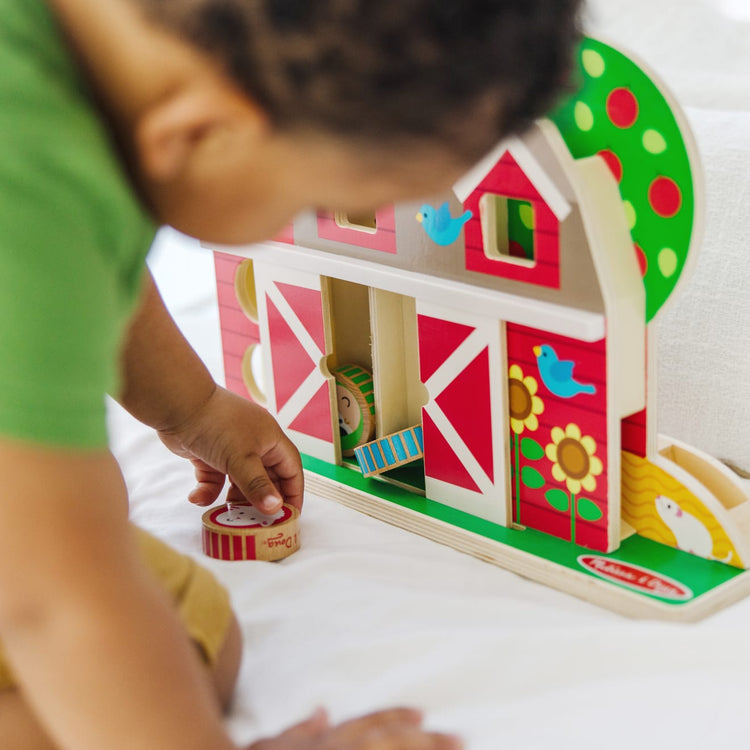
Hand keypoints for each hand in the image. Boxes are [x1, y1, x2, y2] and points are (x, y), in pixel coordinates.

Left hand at [158, 386, 303, 513]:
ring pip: (240, 482)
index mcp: (271, 440)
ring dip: (234, 499)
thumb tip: (275, 508)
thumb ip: (258, 486)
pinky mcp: (209, 454)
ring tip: (229, 516)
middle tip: (258, 522)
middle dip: (261, 500)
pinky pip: (214, 479)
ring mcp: (231, 449)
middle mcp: (254, 444)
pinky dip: (208, 491)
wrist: (177, 405)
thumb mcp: (241, 458)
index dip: (292, 493)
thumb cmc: (216, 424)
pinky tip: (197, 497)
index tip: (289, 517)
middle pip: (266, 479)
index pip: (291, 470)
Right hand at [247, 708, 461, 749]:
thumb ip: (298, 730)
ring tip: (452, 749)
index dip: (398, 719)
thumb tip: (321, 714)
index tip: (423, 715)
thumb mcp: (270, 745)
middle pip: (390, 742)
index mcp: (328, 742)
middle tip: (460, 739)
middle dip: (427, 743)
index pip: (369, 726)